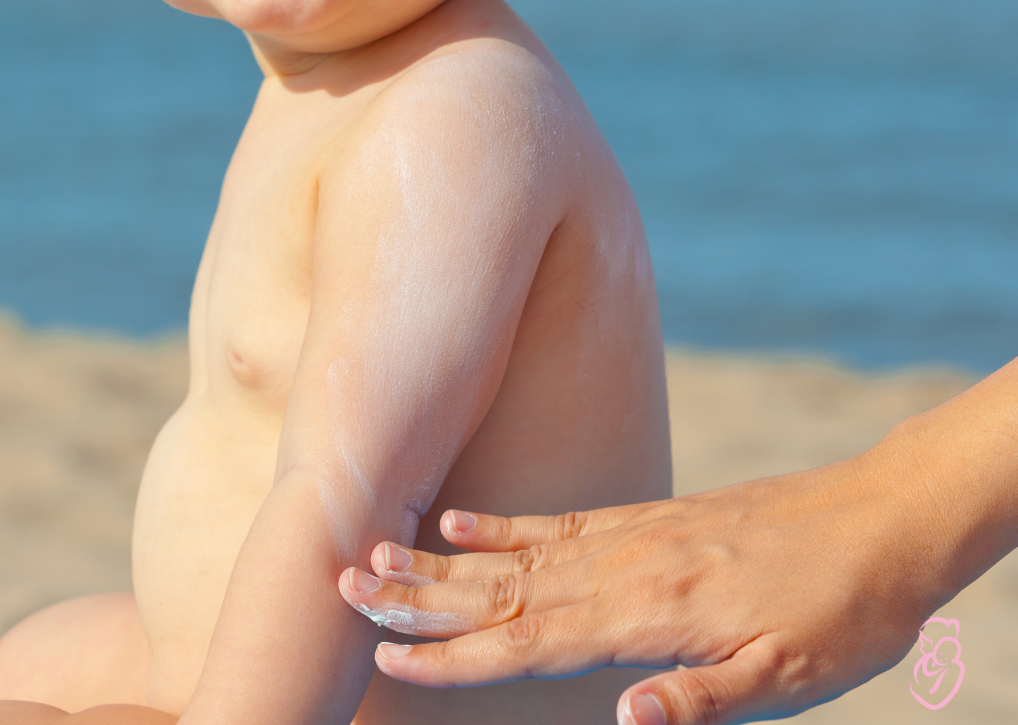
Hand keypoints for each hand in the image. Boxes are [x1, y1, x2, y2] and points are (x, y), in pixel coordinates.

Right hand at [339, 451, 937, 724]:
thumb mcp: (791, 678)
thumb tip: (622, 719)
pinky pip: (558, 524)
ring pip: (515, 553)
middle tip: (349, 587)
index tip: (390, 659)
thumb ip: (702, 700)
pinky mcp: (643, 520)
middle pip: (503, 587)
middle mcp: (625, 567)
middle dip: (421, 596)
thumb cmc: (838, 611)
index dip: (458, 656)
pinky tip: (461, 523)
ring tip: (381, 553)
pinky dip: (502, 526)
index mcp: (652, 613)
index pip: (533, 640)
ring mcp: (630, 537)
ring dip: (442, 560)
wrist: (876, 520)